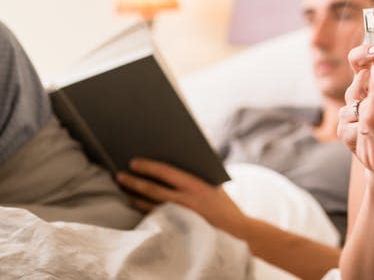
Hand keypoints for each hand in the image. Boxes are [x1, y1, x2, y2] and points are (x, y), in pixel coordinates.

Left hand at [116, 158, 244, 236]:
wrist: (235, 231)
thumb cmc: (223, 204)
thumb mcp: (212, 184)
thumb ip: (193, 175)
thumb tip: (169, 165)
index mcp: (195, 184)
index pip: (165, 171)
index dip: (147, 166)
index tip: (133, 162)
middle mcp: (185, 200)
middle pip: (152, 189)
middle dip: (133, 182)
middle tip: (119, 176)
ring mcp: (180, 216)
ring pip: (149, 206)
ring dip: (133, 196)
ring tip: (123, 189)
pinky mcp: (177, 229)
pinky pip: (154, 218)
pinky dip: (143, 211)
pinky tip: (135, 204)